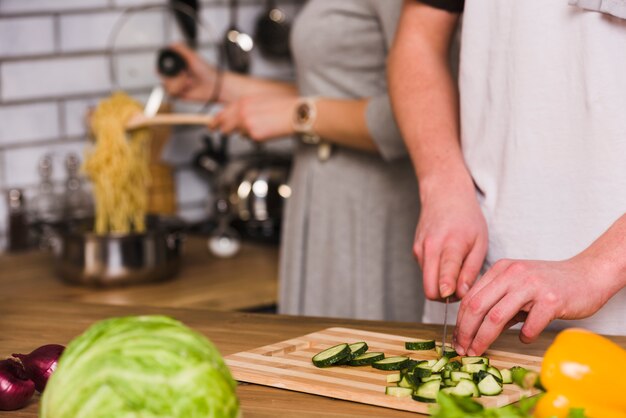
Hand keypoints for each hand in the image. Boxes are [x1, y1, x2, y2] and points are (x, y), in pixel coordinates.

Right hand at [160, 43, 217, 101]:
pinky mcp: (181, 95)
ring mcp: (179, 86)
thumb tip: (170, 44)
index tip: (162, 69)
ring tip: (190, 81)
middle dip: (173, 76)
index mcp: (178, 67)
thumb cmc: (206, 71)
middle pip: (163, 78)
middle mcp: (177, 77)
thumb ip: (181, 49)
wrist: (214, 85)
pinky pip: (172, 93)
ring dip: (178, 83)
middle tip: (184, 73)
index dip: (161, 69)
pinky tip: (189, 86)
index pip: (163, 68)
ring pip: (167, 86)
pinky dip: (180, 89)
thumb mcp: (192, 57)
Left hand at [211, 95, 297, 141]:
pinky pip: (251, 140)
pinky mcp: (254, 134)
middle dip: (225, 130)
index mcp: (243, 101)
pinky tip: (267, 131)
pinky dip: (258, 138)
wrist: (295, 113)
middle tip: (223, 132)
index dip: (216, 120)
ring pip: (239, 134)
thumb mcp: (260, 101)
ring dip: (247, 133)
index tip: (212, 125)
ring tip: (262, 126)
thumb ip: (245, 108)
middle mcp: (242, 112)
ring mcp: (247, 124)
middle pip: (225, 125)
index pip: (223, 112)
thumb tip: (236, 118)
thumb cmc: (283, 107)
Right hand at [415, 175, 487, 300]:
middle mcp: (431, 248)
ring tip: (456, 274)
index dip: (447, 291)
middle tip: (460, 292)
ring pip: (426, 283)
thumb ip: (471, 269)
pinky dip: (435, 275)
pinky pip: (425, 273)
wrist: (444, 195)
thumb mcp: (480, 242)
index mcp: (452, 244)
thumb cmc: (467, 218)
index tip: (451, 297)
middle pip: (429, 288)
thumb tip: (462, 293)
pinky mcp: (415, 251)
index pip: (445, 274)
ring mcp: (420, 249)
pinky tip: (445, 261)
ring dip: (440, 286)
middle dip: (444, 297)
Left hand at [454, 255, 617, 355]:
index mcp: (501, 269)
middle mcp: (513, 274)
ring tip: (479, 351)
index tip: (457, 340)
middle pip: (478, 306)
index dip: (460, 321)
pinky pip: (530, 324)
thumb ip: (498, 305)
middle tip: (463, 350)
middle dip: (466, 331)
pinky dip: (524, 336)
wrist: (587, 274)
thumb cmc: (550, 285)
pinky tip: (524, 338)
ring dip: (484, 338)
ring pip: (496, 316)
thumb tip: (475, 331)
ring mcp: (532, 285)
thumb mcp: (518, 288)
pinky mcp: (552, 299)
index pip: (471, 297)